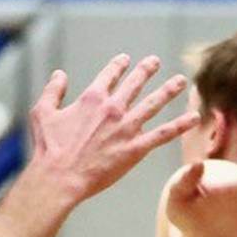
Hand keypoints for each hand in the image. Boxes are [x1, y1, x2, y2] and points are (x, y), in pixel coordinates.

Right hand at [27, 55, 194, 204]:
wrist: (59, 177)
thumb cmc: (48, 148)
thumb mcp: (42, 112)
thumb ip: (53, 90)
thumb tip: (59, 74)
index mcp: (92, 98)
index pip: (109, 75)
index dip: (119, 65)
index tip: (126, 59)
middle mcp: (113, 108)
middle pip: (135, 84)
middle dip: (146, 70)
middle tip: (155, 62)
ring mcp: (127, 128)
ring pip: (154, 103)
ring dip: (169, 91)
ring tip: (181, 81)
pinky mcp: (135, 148)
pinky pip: (163, 134)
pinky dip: (180, 125)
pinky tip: (194, 117)